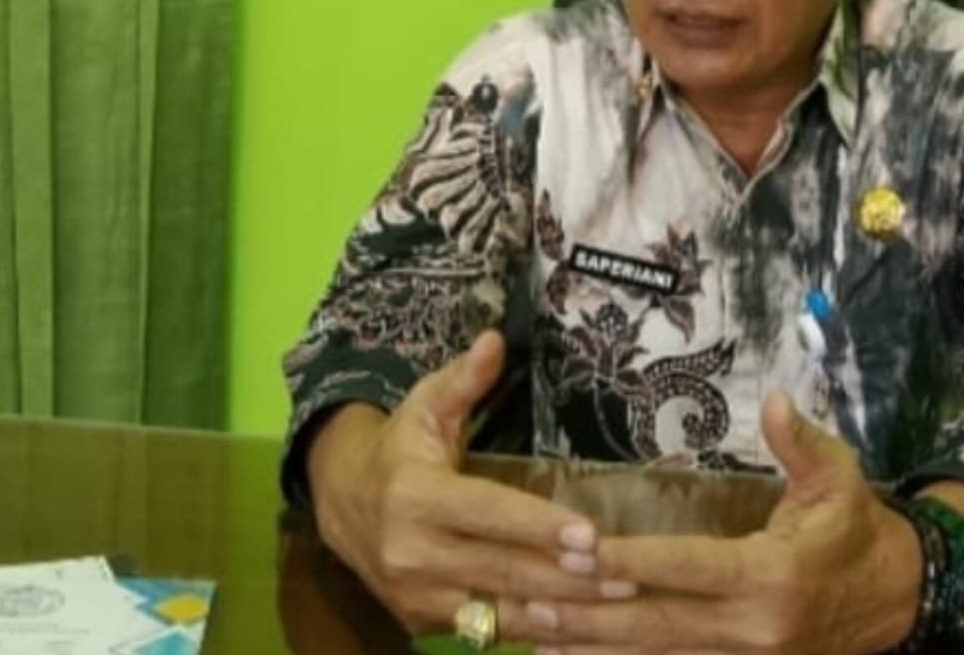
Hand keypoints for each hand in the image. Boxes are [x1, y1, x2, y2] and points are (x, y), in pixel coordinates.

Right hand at [306, 331, 638, 636]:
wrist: (340, 501)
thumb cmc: (399, 448)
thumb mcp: (424, 406)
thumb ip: (463, 379)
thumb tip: (496, 338)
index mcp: (416, 496)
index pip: (488, 513)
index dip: (539, 526)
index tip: (589, 536)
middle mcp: (412, 552)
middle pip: (502, 569)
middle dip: (567, 577)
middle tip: (624, 573)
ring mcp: (415, 594)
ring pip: (498, 609)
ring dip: (560, 613)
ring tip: (617, 604)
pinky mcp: (421, 619)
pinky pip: (484, 630)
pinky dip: (530, 632)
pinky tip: (577, 629)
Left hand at [514, 391, 923, 654]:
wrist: (899, 598)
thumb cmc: (857, 528)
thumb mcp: (840, 477)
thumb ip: (801, 442)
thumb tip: (776, 399)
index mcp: (773, 576)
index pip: (691, 569)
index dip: (635, 562)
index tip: (582, 553)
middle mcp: (753, 630)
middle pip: (659, 623)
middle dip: (591, 613)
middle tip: (530, 598)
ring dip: (593, 647)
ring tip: (534, 631)